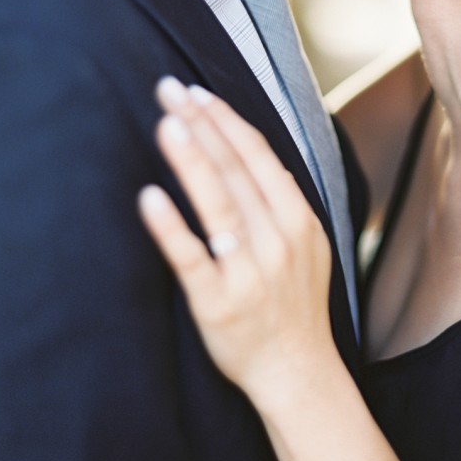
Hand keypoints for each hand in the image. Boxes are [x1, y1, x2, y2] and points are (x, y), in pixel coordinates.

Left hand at [138, 78, 334, 403]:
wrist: (298, 371)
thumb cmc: (296, 304)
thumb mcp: (310, 244)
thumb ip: (285, 201)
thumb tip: (260, 156)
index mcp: (299, 220)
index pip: (259, 156)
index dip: (227, 121)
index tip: (198, 93)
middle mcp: (278, 240)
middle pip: (236, 170)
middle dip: (203, 125)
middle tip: (169, 89)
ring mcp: (248, 272)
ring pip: (219, 205)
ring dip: (193, 161)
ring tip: (169, 124)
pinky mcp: (218, 304)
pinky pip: (192, 258)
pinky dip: (171, 226)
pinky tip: (150, 197)